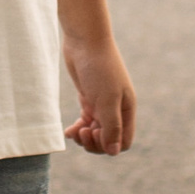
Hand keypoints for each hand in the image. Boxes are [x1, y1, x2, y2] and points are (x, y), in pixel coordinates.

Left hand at [63, 39, 136, 154]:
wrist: (85, 41)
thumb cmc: (99, 68)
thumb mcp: (107, 99)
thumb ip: (111, 126)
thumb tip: (114, 152)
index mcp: (126, 110)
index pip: (123, 141)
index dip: (109, 145)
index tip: (95, 131)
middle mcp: (116, 109)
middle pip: (108, 140)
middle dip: (94, 143)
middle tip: (83, 131)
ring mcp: (101, 105)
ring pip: (95, 133)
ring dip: (85, 138)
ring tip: (75, 131)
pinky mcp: (88, 99)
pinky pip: (85, 122)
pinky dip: (77, 129)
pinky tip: (68, 131)